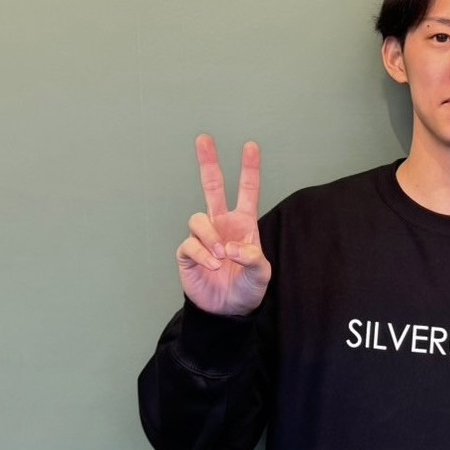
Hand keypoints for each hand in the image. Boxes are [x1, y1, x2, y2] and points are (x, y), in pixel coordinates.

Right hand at [176, 135, 271, 316]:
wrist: (228, 311)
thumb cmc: (247, 288)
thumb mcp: (261, 273)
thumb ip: (251, 258)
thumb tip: (230, 246)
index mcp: (243, 223)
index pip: (247, 190)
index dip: (249, 168)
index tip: (251, 146)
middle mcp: (221, 224)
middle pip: (212, 186)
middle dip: (208, 162)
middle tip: (204, 139)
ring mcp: (204, 237)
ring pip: (197, 219)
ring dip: (210, 237)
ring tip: (222, 259)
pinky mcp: (188, 253)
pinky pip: (189, 244)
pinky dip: (202, 254)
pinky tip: (212, 266)